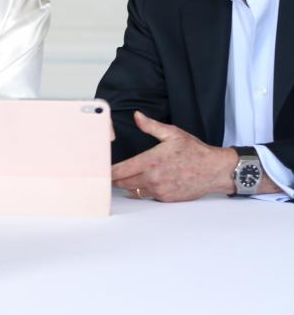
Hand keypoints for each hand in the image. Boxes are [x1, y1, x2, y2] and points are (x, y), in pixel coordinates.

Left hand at [111, 111, 236, 201]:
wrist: (214, 170)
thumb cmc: (194, 151)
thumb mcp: (172, 133)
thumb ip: (151, 126)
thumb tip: (137, 116)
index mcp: (151, 161)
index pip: (121, 170)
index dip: (108, 171)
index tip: (99, 169)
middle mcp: (153, 178)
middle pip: (123, 183)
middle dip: (113, 179)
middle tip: (105, 175)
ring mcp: (159, 190)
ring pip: (133, 191)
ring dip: (125, 186)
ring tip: (118, 180)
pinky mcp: (166, 198)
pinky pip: (146, 196)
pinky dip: (140, 191)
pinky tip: (139, 184)